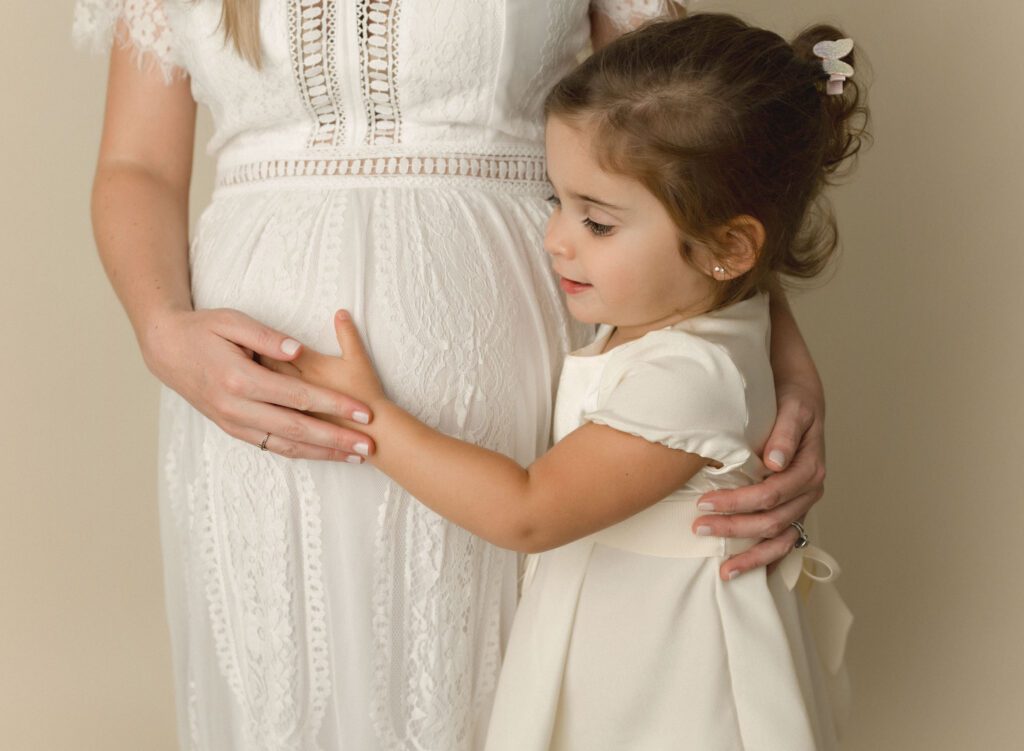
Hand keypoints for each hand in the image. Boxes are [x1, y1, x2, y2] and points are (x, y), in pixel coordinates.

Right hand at [141, 307, 375, 460]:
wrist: (166, 350)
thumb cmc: (202, 330)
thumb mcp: (232, 321)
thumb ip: (266, 336)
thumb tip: (298, 350)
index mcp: (239, 379)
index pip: (299, 397)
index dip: (334, 406)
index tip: (364, 412)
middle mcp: (237, 407)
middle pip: (297, 429)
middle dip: (337, 438)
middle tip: (370, 445)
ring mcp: (233, 422)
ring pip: (285, 444)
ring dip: (323, 453)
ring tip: (355, 457)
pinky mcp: (232, 429)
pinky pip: (270, 446)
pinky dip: (300, 452)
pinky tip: (324, 455)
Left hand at [693, 384, 825, 580]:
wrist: (802, 402)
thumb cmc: (793, 403)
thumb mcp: (792, 409)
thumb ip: (784, 433)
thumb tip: (774, 462)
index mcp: (809, 469)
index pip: (771, 493)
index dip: (738, 502)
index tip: (705, 503)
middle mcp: (809, 492)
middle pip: (772, 521)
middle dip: (734, 528)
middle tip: (699, 528)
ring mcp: (803, 505)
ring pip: (781, 540)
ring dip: (752, 556)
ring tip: (724, 570)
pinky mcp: (795, 511)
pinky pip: (784, 543)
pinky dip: (766, 560)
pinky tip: (745, 571)